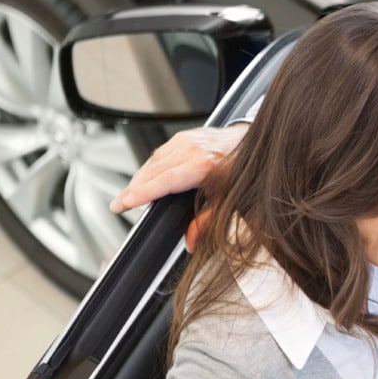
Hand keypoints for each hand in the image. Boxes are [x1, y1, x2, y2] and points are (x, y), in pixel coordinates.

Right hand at [110, 125, 247, 211]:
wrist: (256, 143)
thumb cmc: (244, 170)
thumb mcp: (228, 200)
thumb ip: (207, 222)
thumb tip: (191, 242)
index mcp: (204, 165)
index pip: (162, 181)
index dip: (140, 194)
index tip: (122, 204)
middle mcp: (193, 149)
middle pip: (153, 171)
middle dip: (135, 188)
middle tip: (121, 204)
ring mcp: (188, 140)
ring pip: (154, 160)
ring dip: (141, 177)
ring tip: (132, 194)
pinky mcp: (186, 136)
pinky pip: (161, 152)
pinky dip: (151, 167)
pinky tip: (148, 178)